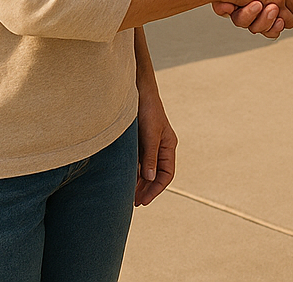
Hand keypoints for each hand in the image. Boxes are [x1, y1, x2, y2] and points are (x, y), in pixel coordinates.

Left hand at [135, 79, 176, 205]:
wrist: (136, 89)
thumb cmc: (147, 108)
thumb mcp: (150, 133)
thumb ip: (150, 156)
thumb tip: (151, 178)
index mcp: (168, 145)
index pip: (167, 174)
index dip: (156, 189)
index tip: (144, 200)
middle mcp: (160, 147)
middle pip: (156, 175)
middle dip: (147, 189)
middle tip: (135, 203)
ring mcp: (149, 144)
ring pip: (146, 169)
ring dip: (139, 183)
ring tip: (128, 196)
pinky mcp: (138, 141)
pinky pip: (138, 161)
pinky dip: (133, 172)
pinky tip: (124, 179)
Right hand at [213, 0, 292, 37]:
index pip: (223, 1)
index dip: (222, 6)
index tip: (228, 4)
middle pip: (240, 18)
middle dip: (247, 15)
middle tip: (257, 4)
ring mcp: (265, 7)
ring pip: (256, 26)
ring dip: (264, 21)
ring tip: (273, 8)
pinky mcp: (279, 15)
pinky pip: (272, 30)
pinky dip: (274, 28)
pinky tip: (280, 19)